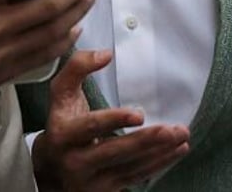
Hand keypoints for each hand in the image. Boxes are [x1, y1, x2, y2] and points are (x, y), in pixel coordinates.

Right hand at [32, 51, 190, 191]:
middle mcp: (76, 160)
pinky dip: (159, 164)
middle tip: (174, 130)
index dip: (114, 120)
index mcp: (63, 134)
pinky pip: (136, 176)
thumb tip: (105, 54)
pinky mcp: (107, 189)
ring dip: (160, 152)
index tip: (138, 114)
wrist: (49, 172)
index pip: (90, 127)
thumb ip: (77, 68)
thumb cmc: (60, 124)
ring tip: (181, 136)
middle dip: (147, 141)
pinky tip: (175, 151)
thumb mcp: (60, 95)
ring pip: (131, 166)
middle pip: (115, 151)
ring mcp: (92, 179)